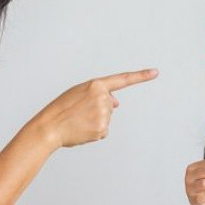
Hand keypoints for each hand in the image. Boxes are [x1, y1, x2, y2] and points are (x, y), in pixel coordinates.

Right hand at [28, 69, 157, 148]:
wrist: (49, 127)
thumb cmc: (61, 109)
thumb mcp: (79, 94)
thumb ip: (99, 94)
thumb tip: (117, 103)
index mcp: (95, 85)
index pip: (123, 79)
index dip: (141, 76)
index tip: (155, 72)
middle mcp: (102, 98)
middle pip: (110, 105)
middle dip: (99, 109)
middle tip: (79, 112)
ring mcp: (104, 114)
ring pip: (107, 118)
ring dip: (95, 120)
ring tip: (78, 121)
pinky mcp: (102, 129)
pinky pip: (104, 130)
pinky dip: (95, 131)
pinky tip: (82, 129)